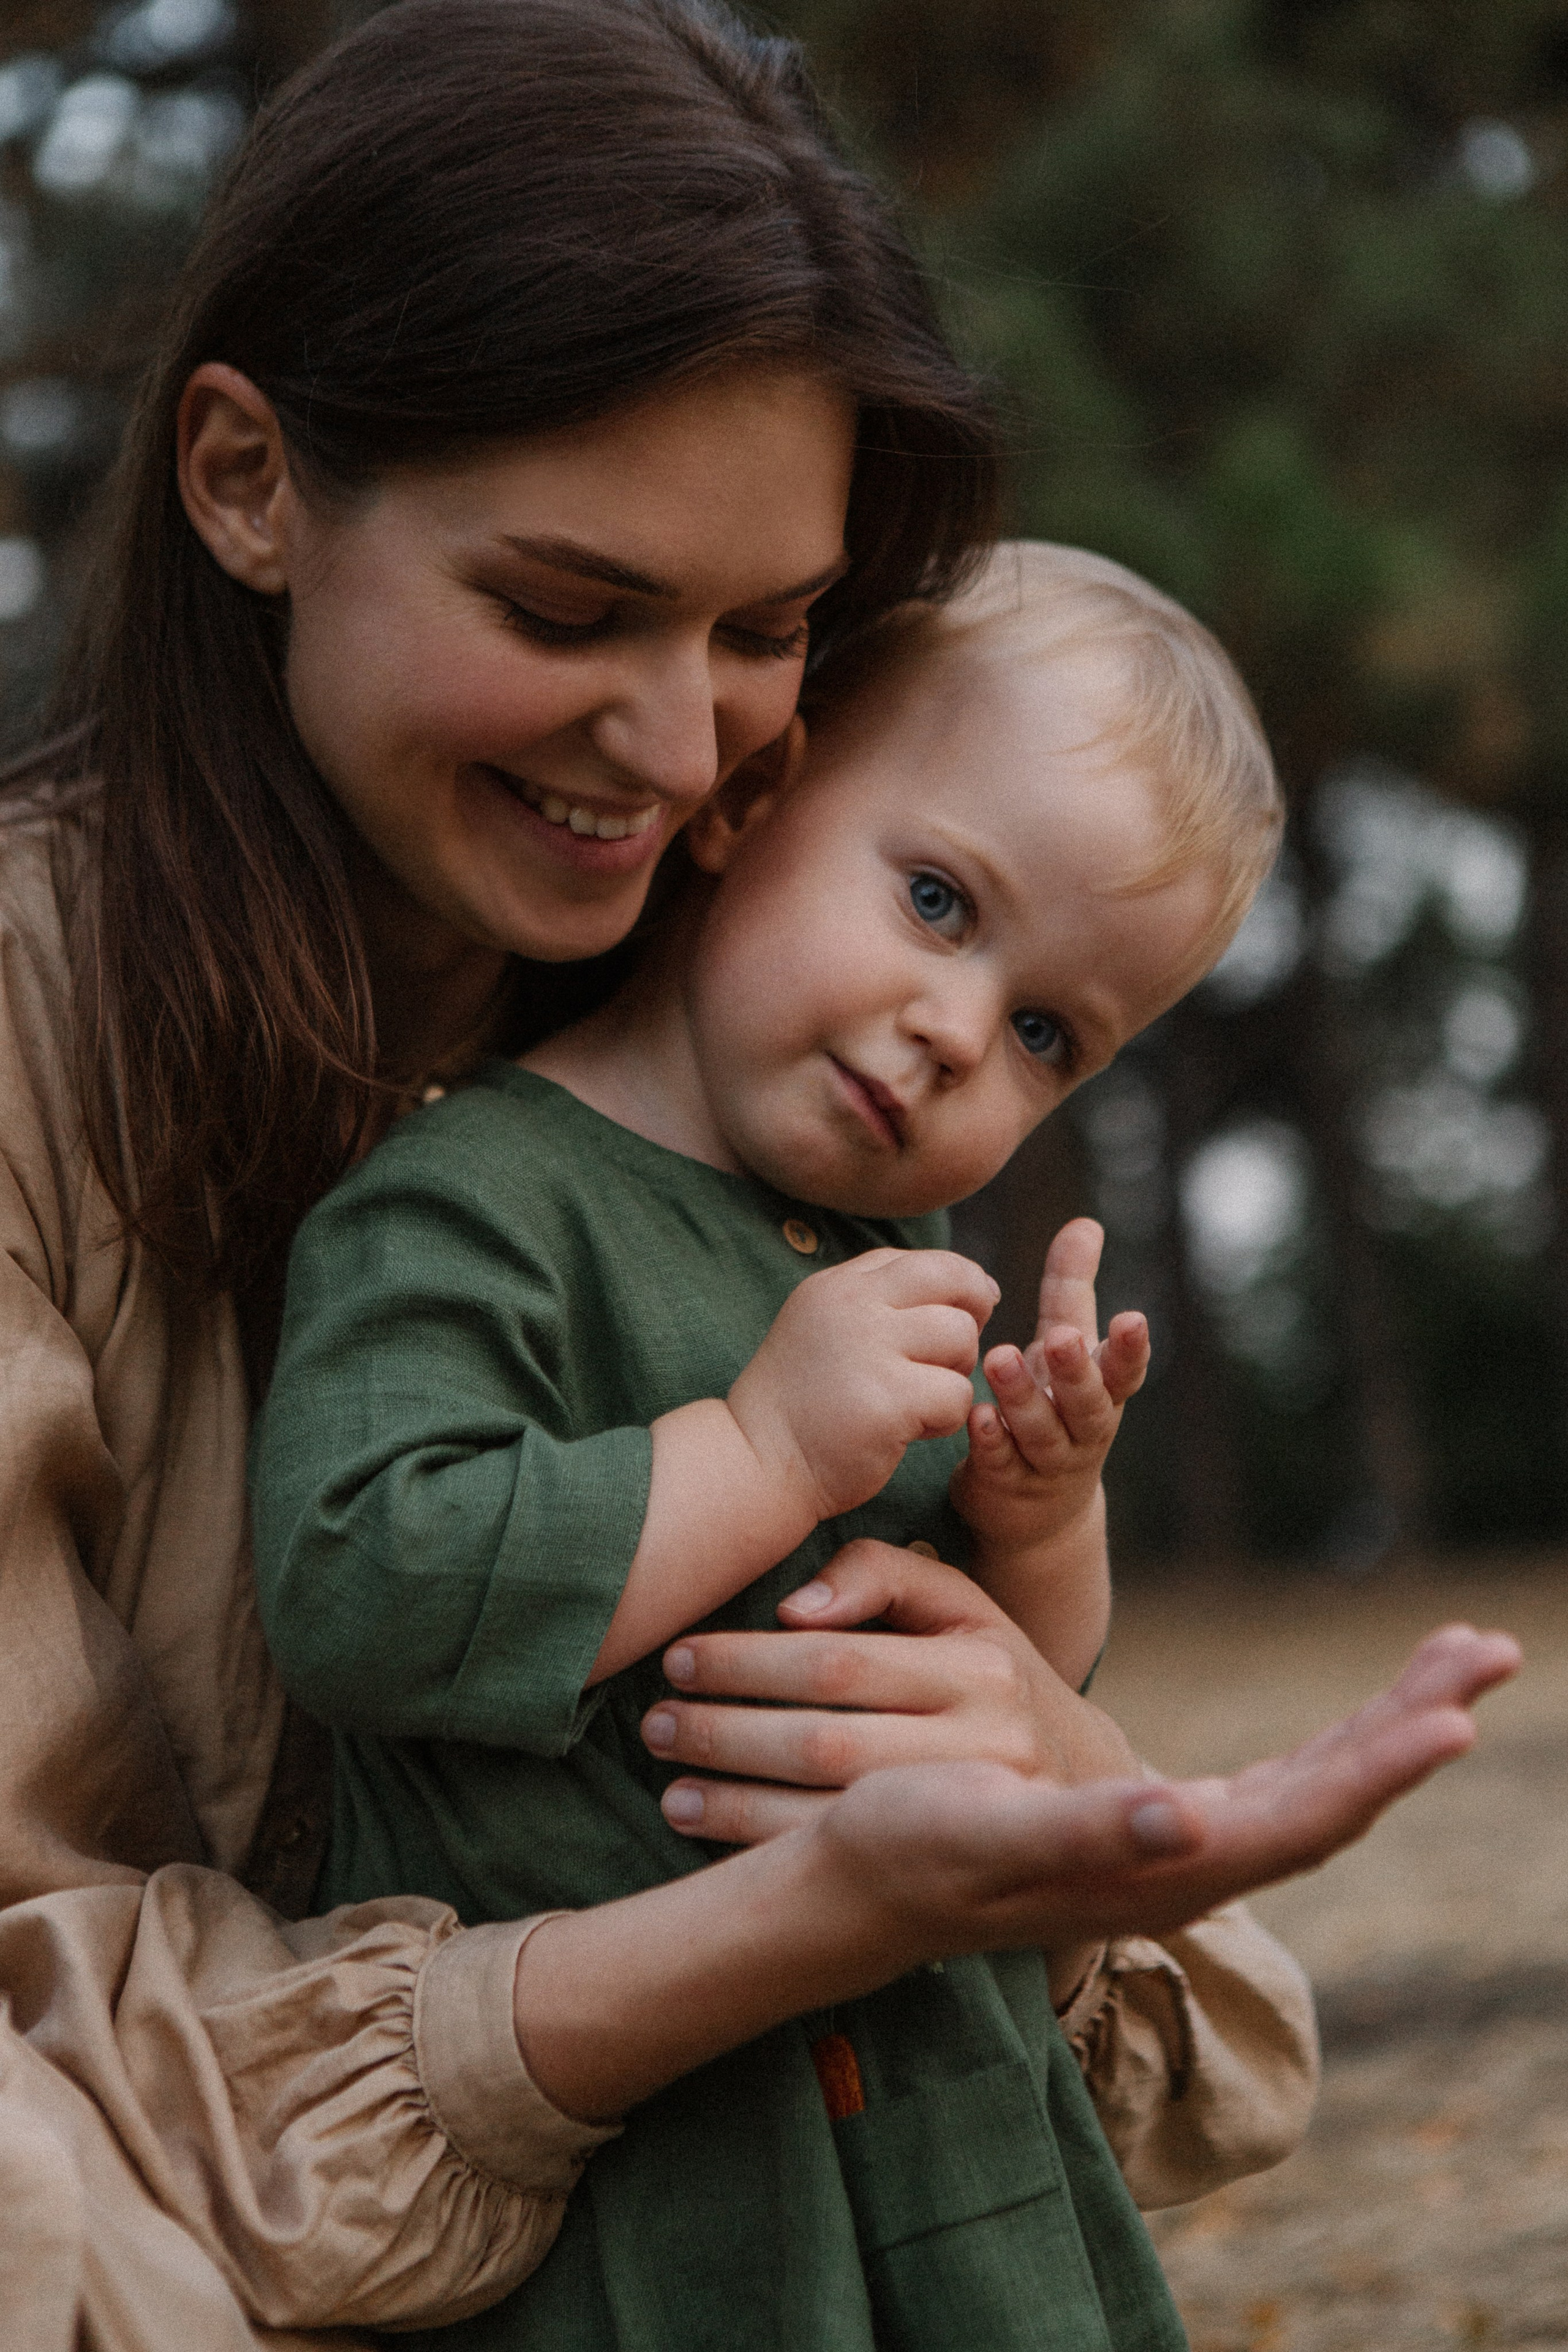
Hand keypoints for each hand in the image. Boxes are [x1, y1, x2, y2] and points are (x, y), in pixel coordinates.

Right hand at [520, 1619, 1518, 2122]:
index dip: (1384, 1765)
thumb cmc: (913, 1851)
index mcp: (1168, 1870)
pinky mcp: (1164, 1830)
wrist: (861, 1889)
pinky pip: (1284, 1785)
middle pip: (1338, 1795)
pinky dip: (1340, 1744)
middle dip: (1418, 1721)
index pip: (1309, 1816)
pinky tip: (1363, 1723)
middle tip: (1492, 1646)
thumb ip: (1096, 1833)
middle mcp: (1193, 1867)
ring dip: (1392, 1727)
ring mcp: (1183, 1852)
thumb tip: (1192, 1821)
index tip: (1459, 1712)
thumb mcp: (991, 1833)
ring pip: (1321, 1787)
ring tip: (1454, 1661)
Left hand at [641, 1542, 1140, 1845]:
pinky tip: (704, 1830)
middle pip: (824, 1741)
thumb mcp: (957, 1603)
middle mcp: (985, 1744)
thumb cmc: (993, 1677)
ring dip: (730, 1800)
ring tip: (667, 1781)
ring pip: (826, 1813)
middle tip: (654, 1719)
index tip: (680, 1657)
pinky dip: (759, 1847)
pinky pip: (840, 1865)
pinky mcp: (953, 1873)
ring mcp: (974, 1821)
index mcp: (980, 1664)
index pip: (839, 1662)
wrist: (1088, 1791)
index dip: (747, 1660)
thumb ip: (878, 1572)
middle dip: (725, 1731)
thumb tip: (793, 1607)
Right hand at [727, 1247, 997, 1522]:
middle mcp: (853, 1305)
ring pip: (962, 1339)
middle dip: (966, 1326)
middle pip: (956, 1286)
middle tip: (940, 1364)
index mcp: (838, 1284)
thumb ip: (884, 1298)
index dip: (958, 1288)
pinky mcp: (888, 1401)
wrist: (756, 1464)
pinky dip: (945, 1420)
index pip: (927, 1261)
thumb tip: (982, 1286)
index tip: (959, 1319)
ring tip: (917, 1401)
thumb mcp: (827, 1324)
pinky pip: (957, 1396)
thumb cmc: (803, 1402)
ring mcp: (870, 1350)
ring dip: (953, 1375)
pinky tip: (908, 1431)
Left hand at [952, 1217, 1147, 1559]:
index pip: (1124, 1373)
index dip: (1129, 1349)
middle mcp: (1081, 1430)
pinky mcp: (1006, 1486)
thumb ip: (1072, 1288)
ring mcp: (1046, 1463)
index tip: (1132, 1319)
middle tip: (1060, 1338)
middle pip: (1087, 1405)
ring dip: (1022, 1399)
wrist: (1034, 1510)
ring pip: (1041, 1434)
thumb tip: (1086, 1222)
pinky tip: (975, 1416)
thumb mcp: (1065, 1346)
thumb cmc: (1053, 1405)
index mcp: (1101, 1394)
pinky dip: (991, 1442)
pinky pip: (1001, 1464)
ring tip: (997, 1359)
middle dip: (1076, 1371)